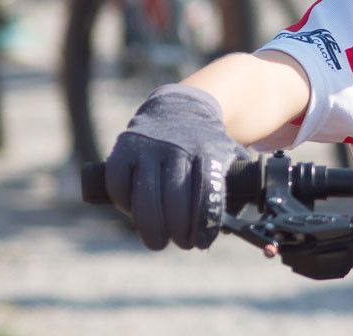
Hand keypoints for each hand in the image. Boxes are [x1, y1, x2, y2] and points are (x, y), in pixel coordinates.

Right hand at [105, 84, 249, 250]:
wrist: (178, 108)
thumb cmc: (204, 144)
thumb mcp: (227, 155)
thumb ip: (233, 187)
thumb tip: (230, 230)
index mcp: (208, 150)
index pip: (207, 193)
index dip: (204, 223)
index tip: (202, 242)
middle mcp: (177, 148)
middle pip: (175, 201)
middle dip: (179, 231)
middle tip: (182, 243)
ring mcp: (148, 148)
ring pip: (145, 198)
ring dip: (152, 227)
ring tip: (158, 241)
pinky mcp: (123, 150)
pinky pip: (119, 187)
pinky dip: (125, 206)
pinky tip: (136, 214)